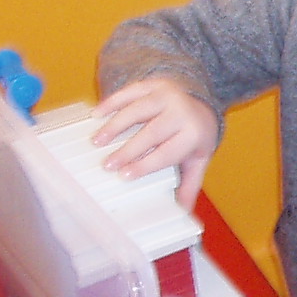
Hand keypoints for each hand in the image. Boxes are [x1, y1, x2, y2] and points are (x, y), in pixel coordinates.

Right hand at [94, 78, 216, 209]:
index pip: (167, 153)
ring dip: (115, 125)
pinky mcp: (153, 83)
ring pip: (137, 110)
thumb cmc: (195, 135)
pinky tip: (96, 114)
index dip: (145, 164)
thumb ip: (189, 184)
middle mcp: (182, 112)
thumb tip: (183, 213)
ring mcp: (167, 95)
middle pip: (151, 133)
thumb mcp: (198, 159)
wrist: (200, 99)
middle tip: (107, 165)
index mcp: (194, 134)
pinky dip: (111, 102)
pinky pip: (130, 92)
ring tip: (96, 141)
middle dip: (127, 150)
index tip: (125, 175)